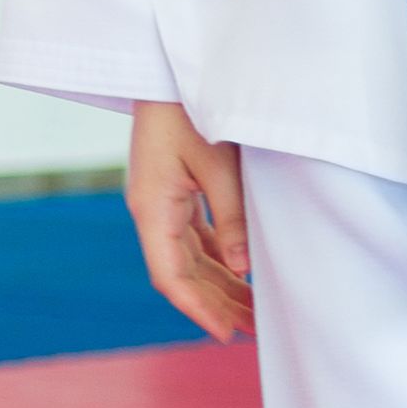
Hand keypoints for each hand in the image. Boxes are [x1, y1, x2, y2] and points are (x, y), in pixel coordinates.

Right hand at [126, 98, 250, 341]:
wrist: (167, 72)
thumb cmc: (190, 109)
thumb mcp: (217, 164)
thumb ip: (231, 217)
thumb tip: (243, 269)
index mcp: (152, 208)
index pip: (171, 275)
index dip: (197, 309)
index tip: (225, 335)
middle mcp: (152, 211)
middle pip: (182, 272)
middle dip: (216, 303)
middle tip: (254, 330)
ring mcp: (161, 201)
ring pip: (189, 257)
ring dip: (218, 283)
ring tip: (253, 310)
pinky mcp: (174, 190)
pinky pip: (194, 236)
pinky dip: (217, 258)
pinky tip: (239, 272)